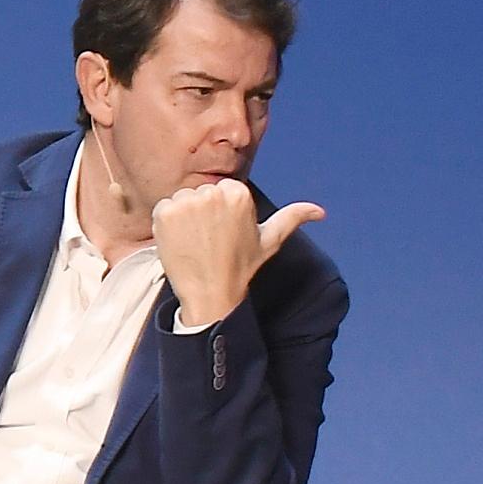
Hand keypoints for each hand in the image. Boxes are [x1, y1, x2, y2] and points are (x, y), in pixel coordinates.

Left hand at [155, 177, 327, 328]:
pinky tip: (180, 241)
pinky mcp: (164, 212)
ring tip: (196, 242)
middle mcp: (213, 192)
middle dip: (202, 213)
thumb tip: (320, 212)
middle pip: (201, 193)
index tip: (224, 233)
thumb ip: (292, 218)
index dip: (220, 213)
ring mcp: (187, 202)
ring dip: (183, 218)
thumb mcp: (270, 240)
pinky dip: (166, 224)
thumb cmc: (241, 267)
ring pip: (182, 200)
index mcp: (238, 193)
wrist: (211, 292)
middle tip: (210, 240)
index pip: (221, 191)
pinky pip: (163, 208)